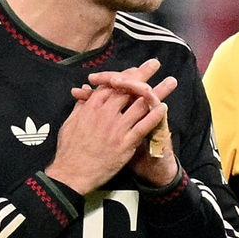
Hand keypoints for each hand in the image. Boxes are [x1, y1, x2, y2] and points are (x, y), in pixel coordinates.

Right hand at [53, 59, 174, 191]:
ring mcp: (116, 129)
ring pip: (140, 105)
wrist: (71, 173)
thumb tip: (84, 96)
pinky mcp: (124, 144)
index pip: (111, 85)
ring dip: (157, 92)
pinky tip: (164, 107)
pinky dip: (154, 116)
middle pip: (128, 89)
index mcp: (91, 107)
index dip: (125, 75)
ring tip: (170, 82)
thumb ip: (80, 108)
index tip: (135, 69)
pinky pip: (142, 127)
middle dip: (143, 75)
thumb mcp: (70, 123)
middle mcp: (105, 114)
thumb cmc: (68, 150)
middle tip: (154, 64)